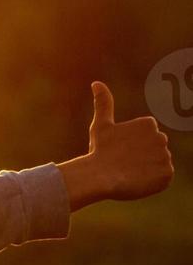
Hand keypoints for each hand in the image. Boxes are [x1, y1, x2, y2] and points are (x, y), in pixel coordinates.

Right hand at [59, 81, 174, 207]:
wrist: (99, 177)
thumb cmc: (99, 150)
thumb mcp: (101, 125)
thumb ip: (104, 103)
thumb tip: (96, 82)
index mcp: (148, 124)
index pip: (147, 137)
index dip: (132, 145)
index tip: (120, 150)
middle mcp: (161, 138)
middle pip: (154, 149)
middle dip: (142, 156)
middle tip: (124, 162)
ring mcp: (165, 156)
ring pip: (158, 163)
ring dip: (147, 169)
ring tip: (129, 172)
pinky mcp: (167, 174)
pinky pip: (163, 178)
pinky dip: (152, 181)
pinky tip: (137, 180)